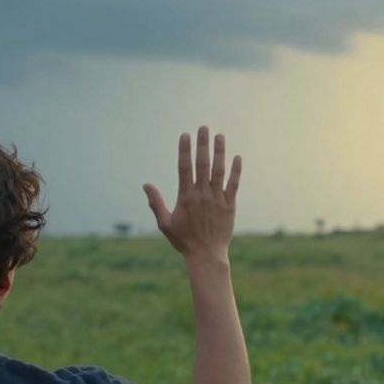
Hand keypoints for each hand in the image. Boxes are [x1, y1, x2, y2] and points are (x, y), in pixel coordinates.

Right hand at [143, 126, 241, 263]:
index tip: (185, 135)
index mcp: (185, 197)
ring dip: (219, 152)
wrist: (206, 255)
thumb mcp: (164, 223)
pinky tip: (237, 157)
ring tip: (219, 136)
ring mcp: (217, 199)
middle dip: (202, 144)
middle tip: (203, 128)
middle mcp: (202, 195)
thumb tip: (146, 184)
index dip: (185, 150)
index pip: (184, 168)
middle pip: (202, 164)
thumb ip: (156, 202)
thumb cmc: (183, 240)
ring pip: (219, 171)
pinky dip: (236, 171)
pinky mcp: (229, 205)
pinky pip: (233, 184)